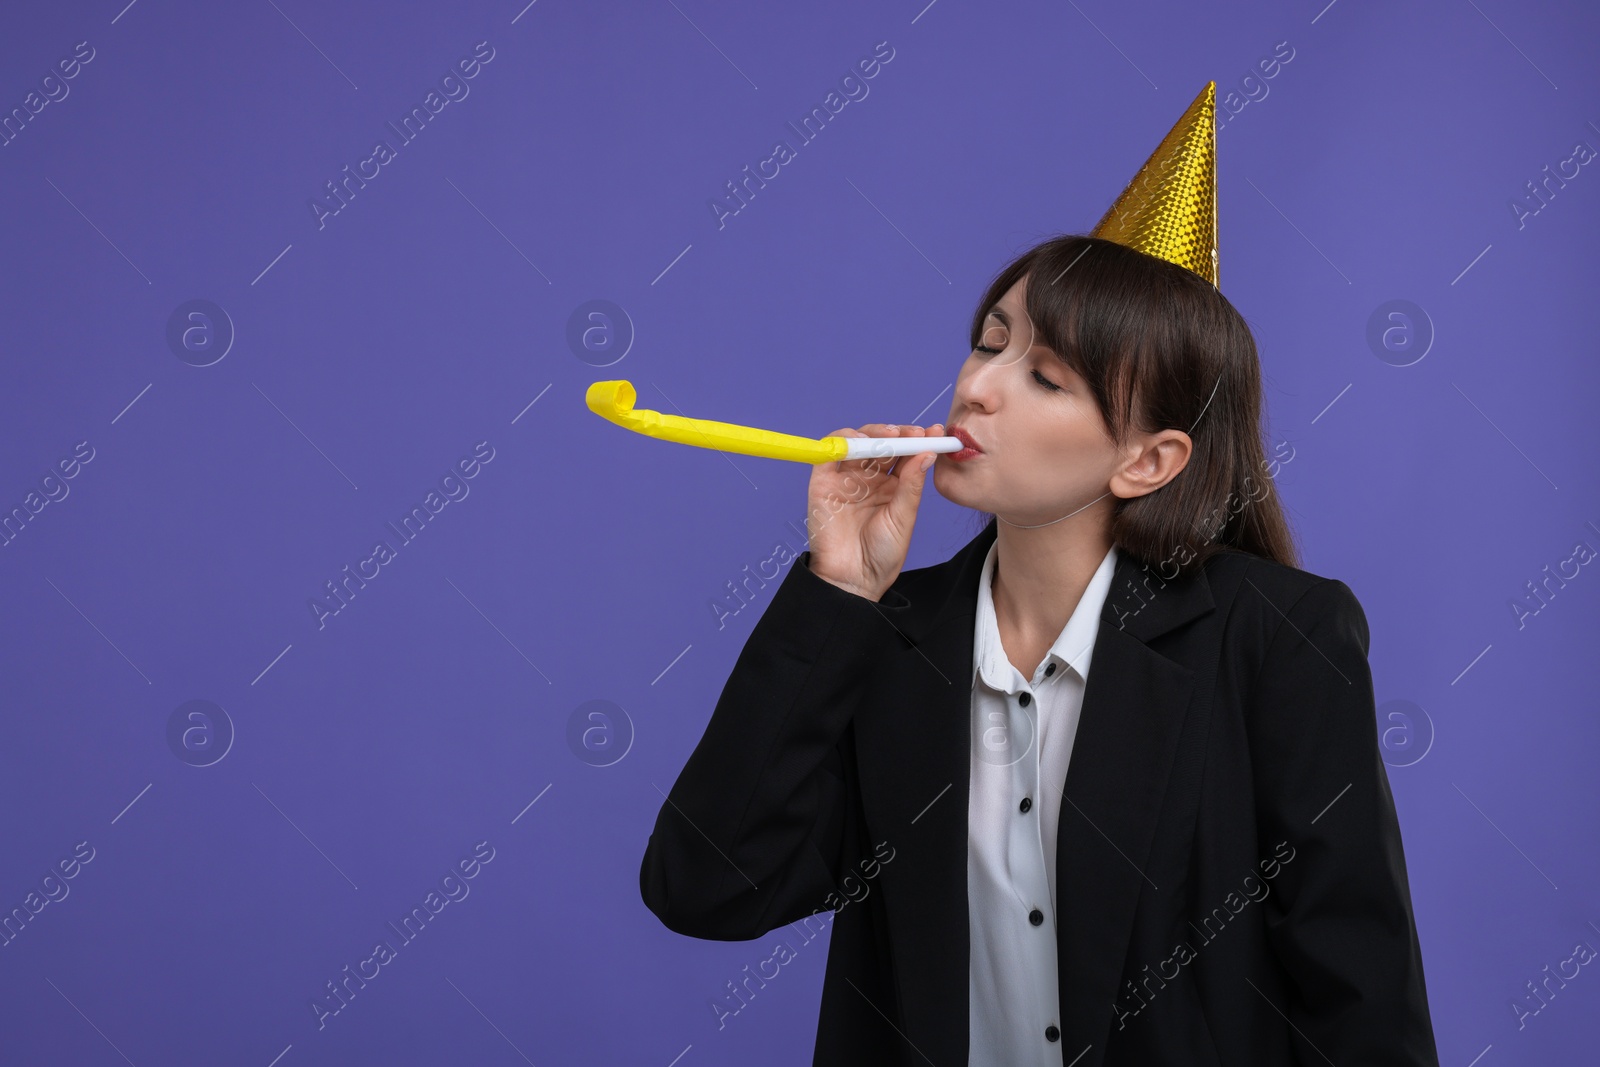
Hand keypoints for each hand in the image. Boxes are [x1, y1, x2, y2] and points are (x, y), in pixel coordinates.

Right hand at [806, 423, 941, 601]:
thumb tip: (927, 454)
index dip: (919, 440)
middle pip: (883, 442)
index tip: (935, 432)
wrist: (852, 579)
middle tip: (914, 432)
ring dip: (874, 432)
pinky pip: (830, 452)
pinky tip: (861, 440)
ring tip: (891, 436)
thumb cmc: (881, 555)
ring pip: (859, 442)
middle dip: (899, 433)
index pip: (905, 454)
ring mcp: (846, 478)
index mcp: (892, 487)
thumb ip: (912, 485)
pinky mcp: (824, 481)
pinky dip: (843, 440)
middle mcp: (869, 479)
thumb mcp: (903, 518)